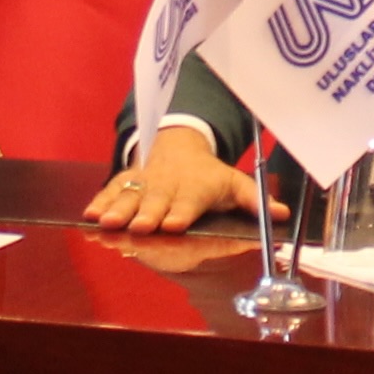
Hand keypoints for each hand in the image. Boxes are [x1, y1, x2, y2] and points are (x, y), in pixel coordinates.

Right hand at [84, 137, 255, 232]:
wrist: (178, 147)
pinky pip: (111, 189)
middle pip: (157, 200)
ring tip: (106, 223)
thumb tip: (284, 216)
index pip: (190, 200)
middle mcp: (169, 184)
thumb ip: (256, 201)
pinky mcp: (127, 180)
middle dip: (147, 213)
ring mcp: (145, 181)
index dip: (183, 211)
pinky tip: (88, 216)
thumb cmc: (210, 176)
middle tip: (140, 227)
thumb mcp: (236, 184)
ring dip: (118, 209)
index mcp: (196, 186)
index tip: (176, 224)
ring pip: (131, 195)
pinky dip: (99, 201)